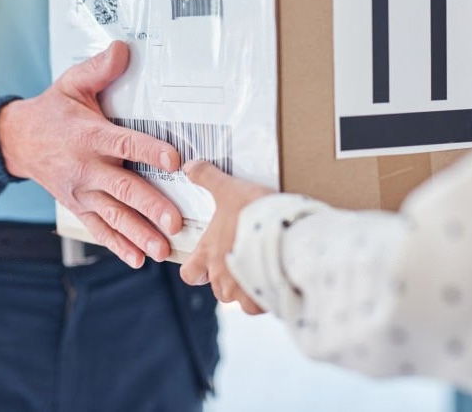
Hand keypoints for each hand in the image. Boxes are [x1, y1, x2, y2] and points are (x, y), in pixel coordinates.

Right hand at [0, 41, 181, 267]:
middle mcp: (86, 167)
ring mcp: (81, 192)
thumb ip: (100, 69)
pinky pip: (99, 230)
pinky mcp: (78, 207)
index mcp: (90, 135)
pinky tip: (136, 259)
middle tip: (175, 220)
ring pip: (113, 216)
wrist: (17, 140)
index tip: (174, 160)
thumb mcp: (73, 84)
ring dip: (138, 233)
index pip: (125, 142)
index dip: (150, 150)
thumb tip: (123, 49)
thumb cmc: (54, 111)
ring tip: (162, 248)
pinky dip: (117, 245)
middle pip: (122, 188)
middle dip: (149, 205)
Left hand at [180, 161, 272, 314]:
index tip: (206, 263)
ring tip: (262, 269)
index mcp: (209, 253)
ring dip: (246, 287)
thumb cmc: (252, 213)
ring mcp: (242, 291)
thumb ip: (208, 178)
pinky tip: (277, 280)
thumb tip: (188, 166)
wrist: (283, 234)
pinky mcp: (263, 300)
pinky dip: (266, 296)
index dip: (195, 270)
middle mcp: (221, 277)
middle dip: (226, 280)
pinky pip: (261, 305)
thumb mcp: (228, 189)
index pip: (189, 273)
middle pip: (216, 289)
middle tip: (241, 262)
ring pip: (238, 298)